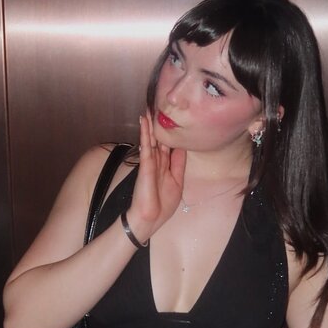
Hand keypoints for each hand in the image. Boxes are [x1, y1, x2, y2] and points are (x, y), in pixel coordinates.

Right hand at [125, 113, 186, 240]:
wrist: (150, 218)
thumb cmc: (162, 206)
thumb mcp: (177, 183)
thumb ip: (178, 165)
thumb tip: (183, 148)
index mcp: (166, 168)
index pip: (170, 147)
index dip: (172, 135)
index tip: (174, 121)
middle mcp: (158, 163)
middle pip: (159, 140)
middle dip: (158, 126)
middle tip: (156, 108)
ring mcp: (150, 163)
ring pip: (151, 139)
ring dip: (150, 124)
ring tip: (148, 109)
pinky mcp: (145, 165)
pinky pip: (146, 145)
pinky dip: (145, 133)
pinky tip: (144, 121)